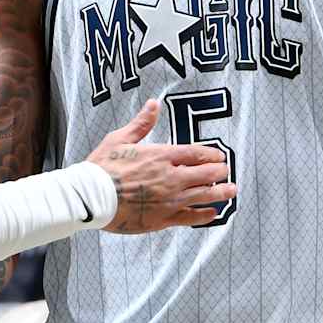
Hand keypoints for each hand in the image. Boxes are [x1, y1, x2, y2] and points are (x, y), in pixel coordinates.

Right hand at [87, 100, 238, 233]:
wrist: (91, 197)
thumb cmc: (102, 167)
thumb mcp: (120, 139)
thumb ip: (142, 123)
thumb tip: (153, 104)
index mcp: (162, 156)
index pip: (197, 154)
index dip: (212, 155)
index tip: (220, 157)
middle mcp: (171, 177)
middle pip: (206, 174)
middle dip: (220, 172)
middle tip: (226, 172)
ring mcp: (169, 199)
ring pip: (204, 196)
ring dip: (221, 193)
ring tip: (231, 191)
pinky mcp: (163, 218)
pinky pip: (190, 217)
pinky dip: (205, 215)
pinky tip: (213, 214)